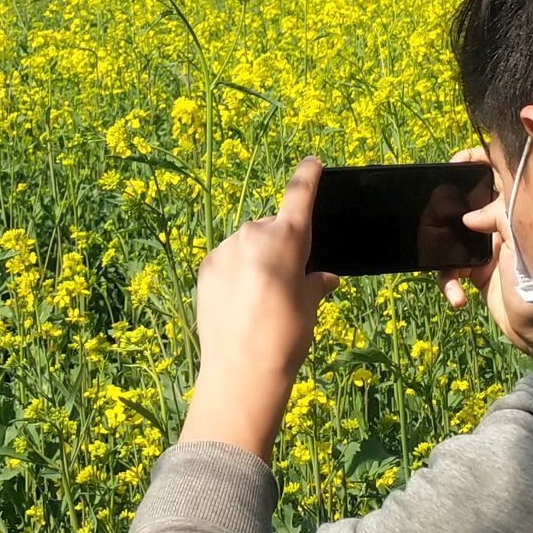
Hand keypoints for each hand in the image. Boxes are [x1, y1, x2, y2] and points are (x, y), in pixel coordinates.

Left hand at [179, 158, 339, 458]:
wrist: (241, 370)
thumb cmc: (286, 337)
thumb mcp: (309, 308)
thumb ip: (315, 284)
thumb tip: (326, 277)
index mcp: (288, 238)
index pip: (299, 194)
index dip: (307, 176)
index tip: (311, 162)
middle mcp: (254, 234)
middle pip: (271, 227)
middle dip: (280, 245)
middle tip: (284, 282)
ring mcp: (226, 249)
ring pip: (247, 243)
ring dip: (255, 259)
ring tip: (259, 300)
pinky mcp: (206, 265)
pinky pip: (227, 259)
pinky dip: (235, 271)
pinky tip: (238, 302)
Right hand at [439, 141, 532, 369]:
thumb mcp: (523, 244)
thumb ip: (498, 218)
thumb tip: (468, 216)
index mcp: (518, 212)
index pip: (499, 176)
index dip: (479, 162)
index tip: (456, 164)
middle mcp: (502, 227)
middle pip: (469, 204)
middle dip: (447, 208)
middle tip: (432, 212)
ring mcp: (488, 250)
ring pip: (453, 240)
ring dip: (444, 256)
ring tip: (451, 276)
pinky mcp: (477, 275)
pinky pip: (451, 271)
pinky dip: (449, 284)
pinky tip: (457, 298)